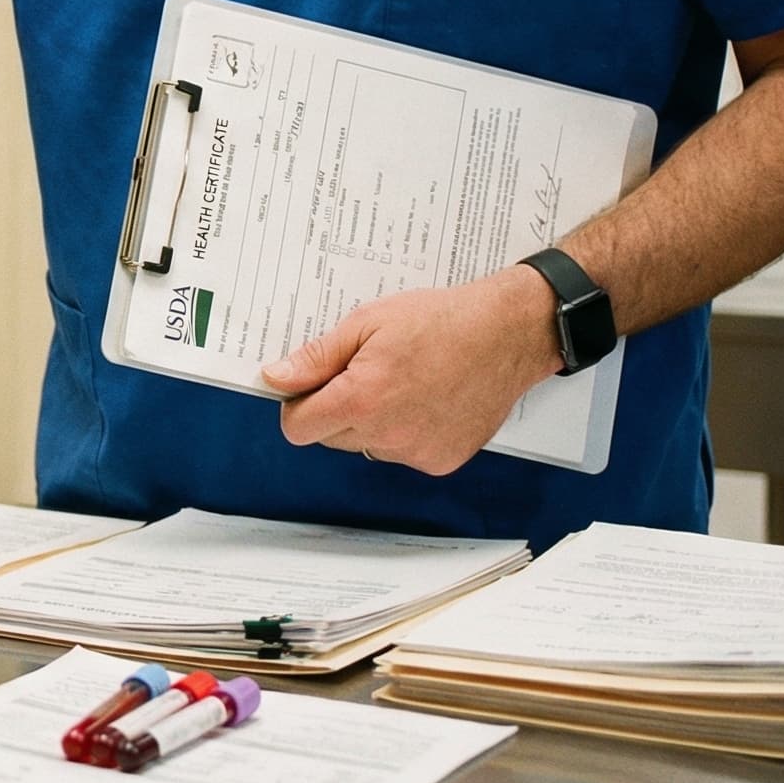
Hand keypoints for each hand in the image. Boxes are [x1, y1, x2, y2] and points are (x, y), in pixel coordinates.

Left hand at [258, 266, 562, 475]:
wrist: (507, 333)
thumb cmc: (442, 321)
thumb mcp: (367, 323)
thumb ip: (317, 357)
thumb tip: (276, 377)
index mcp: (361, 400)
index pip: (298, 427)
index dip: (297, 404)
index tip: (310, 385)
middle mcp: (387, 435)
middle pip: (330, 437)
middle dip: (335, 408)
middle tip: (364, 371)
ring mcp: (416, 452)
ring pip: (366, 446)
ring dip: (371, 421)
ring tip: (402, 381)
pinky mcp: (441, 461)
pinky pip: (402, 452)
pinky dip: (405, 431)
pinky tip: (426, 399)